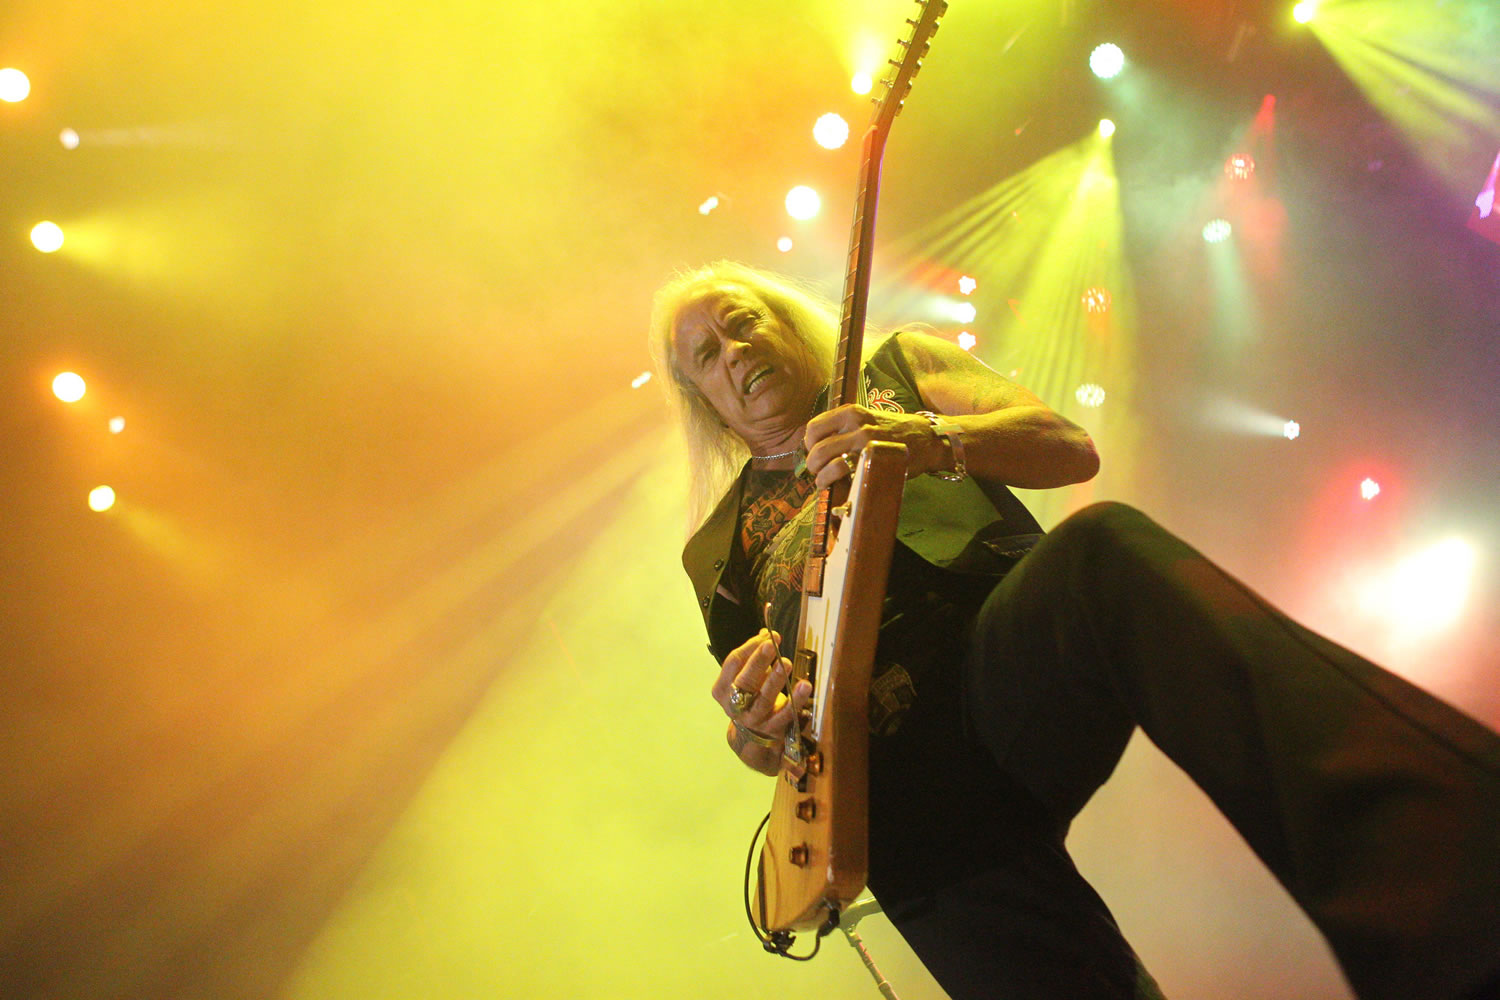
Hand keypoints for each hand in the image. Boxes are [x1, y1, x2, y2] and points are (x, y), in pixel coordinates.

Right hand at [711, 629, 811, 773]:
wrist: (753, 739)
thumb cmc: (750, 699)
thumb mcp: (747, 677)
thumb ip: (755, 656)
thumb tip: (766, 632)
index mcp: (722, 690)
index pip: (733, 663)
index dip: (750, 647)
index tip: (767, 635)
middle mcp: (734, 705)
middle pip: (744, 681)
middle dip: (758, 661)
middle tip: (771, 644)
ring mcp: (753, 719)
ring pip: (763, 699)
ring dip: (775, 679)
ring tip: (786, 663)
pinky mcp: (773, 729)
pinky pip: (785, 714)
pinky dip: (796, 700)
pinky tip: (804, 686)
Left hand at [803, 404, 947, 488]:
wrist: (927, 439)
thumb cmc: (894, 432)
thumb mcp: (867, 419)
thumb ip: (844, 428)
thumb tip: (817, 445)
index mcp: (851, 411)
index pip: (814, 427)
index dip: (809, 444)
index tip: (815, 453)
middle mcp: (855, 423)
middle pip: (816, 446)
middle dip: (812, 464)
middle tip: (817, 471)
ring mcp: (864, 441)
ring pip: (824, 459)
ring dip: (819, 475)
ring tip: (823, 481)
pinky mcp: (872, 458)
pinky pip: (841, 470)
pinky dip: (831, 481)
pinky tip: (833, 485)